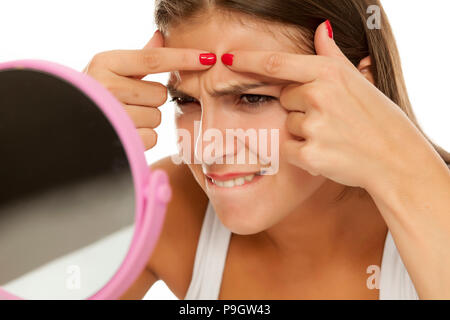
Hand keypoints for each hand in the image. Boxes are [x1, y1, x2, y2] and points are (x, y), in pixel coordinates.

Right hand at [83, 30, 214, 149]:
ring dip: (147, 119)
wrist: (68, 122)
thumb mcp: (111, 70)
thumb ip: (139, 57)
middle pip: (159, 94)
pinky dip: (143, 137)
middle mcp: (106, 85)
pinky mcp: (119, 138)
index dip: (183, 57)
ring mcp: (112, 113)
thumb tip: (160, 36)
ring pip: (157, 117)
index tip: (208, 57)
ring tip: (125, 117)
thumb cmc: (95, 94)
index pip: (153, 59)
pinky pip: (152, 136)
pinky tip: (126, 132)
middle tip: (130, 102)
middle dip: (150, 100)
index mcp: (106, 63)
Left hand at [221, 21, 441, 193]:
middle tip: (331, 118)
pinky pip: (288, 148)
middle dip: (300, 107)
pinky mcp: (309, 153)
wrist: (394, 157)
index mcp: (327, 73)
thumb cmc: (376, 116)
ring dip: (304, 131)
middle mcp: (317, 95)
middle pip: (284, 98)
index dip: (248, 61)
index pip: (276, 63)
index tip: (227, 60)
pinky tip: (327, 151)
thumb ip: (331, 54)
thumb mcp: (356, 79)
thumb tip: (319, 29)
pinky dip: (303, 152)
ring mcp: (314, 125)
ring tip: (333, 135)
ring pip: (287, 124)